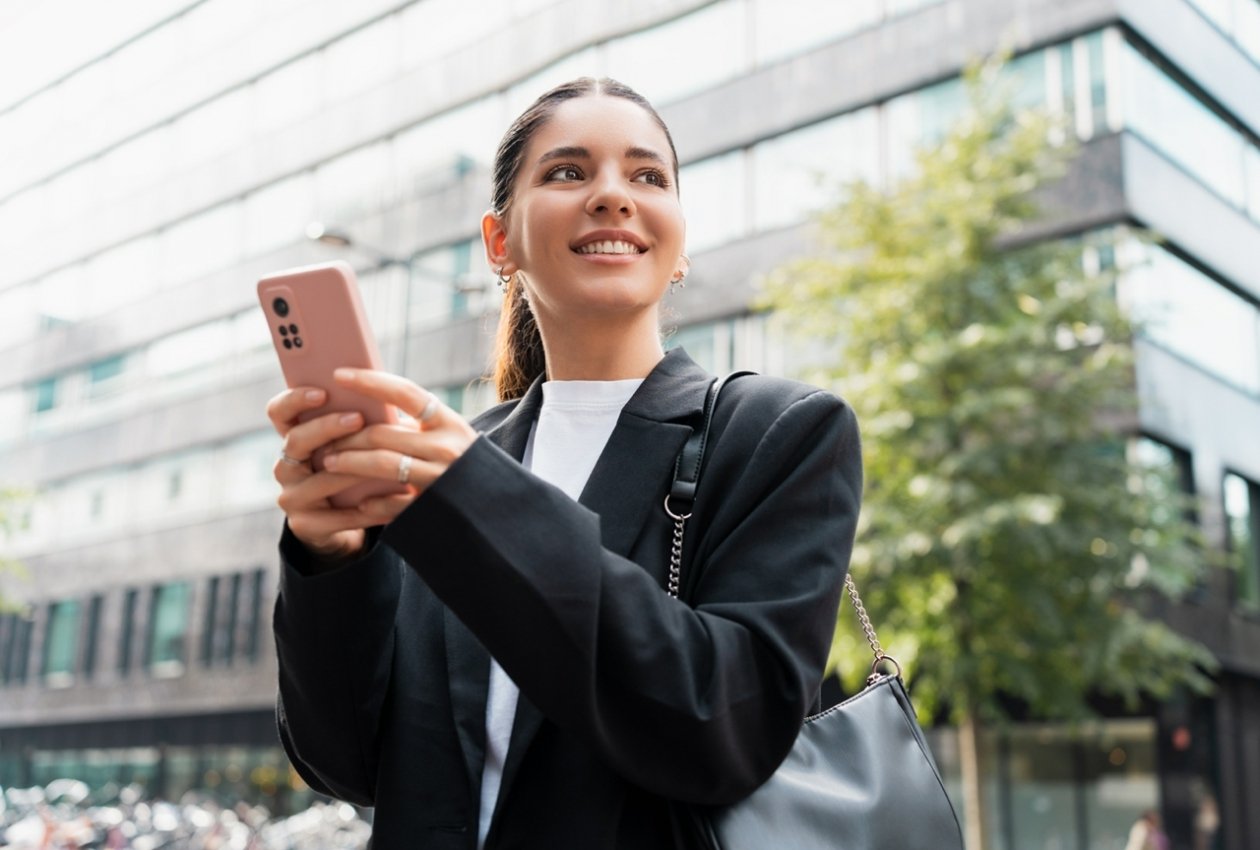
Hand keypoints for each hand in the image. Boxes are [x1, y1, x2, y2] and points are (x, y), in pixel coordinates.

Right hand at [265, 386, 396, 560]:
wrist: (344, 522)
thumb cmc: (352, 473)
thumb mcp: (351, 447)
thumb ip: (357, 424)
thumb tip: (384, 399)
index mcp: (294, 439)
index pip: (279, 413)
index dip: (294, 399)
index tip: (322, 392)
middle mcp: (286, 466)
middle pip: (296, 440)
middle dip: (327, 427)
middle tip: (357, 418)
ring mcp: (291, 496)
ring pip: (320, 479)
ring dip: (352, 469)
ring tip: (382, 461)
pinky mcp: (304, 525)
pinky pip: (336, 516)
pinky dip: (366, 509)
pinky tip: (389, 502)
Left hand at [321, 368, 478, 497]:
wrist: (495, 508)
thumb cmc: (462, 465)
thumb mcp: (448, 436)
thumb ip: (415, 426)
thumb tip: (366, 409)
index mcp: (449, 422)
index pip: (404, 393)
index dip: (370, 381)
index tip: (340, 374)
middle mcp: (446, 446)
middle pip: (383, 433)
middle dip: (346, 435)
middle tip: (322, 439)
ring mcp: (439, 476)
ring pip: (381, 463)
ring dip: (348, 462)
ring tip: (328, 461)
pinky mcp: (431, 504)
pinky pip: (391, 502)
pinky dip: (371, 502)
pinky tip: (358, 502)